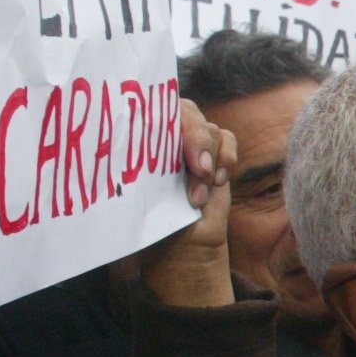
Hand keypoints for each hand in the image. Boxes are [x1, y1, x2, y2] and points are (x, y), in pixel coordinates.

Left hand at [138, 100, 237, 306]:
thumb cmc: (150, 225)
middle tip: (200, 170)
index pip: (151, 110)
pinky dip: (227, 156)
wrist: (180, 245)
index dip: (167, 122)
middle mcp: (167, 137)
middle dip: (196, 138)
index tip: (175, 149)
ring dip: (209, 160)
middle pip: (186, 113)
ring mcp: (193, 145)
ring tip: (200, 193)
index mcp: (139, 141)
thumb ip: (137, 178)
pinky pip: (227, 138)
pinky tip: (219, 181)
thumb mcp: (137, 201)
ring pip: (208, 129)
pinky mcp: (216, 155)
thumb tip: (128, 160)